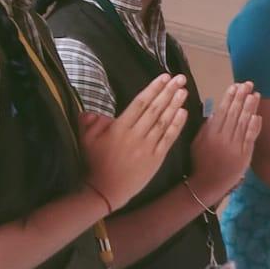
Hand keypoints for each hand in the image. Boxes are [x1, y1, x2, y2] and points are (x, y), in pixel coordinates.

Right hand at [80, 73, 188, 208]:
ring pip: (164, 122)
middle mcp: (136, 135)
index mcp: (120, 128)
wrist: (106, 191)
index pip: (140, 103)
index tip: (163, 77)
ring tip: (184, 91)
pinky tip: (183, 113)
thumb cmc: (94, 163)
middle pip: (156, 109)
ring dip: (175, 105)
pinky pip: (168, 138)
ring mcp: (148, 147)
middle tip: (180, 78)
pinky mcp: (156, 158)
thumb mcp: (86, 139)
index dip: (153, 89)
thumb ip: (90, 121)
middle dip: (168, 92)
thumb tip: (96, 112)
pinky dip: (177, 125)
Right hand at [189, 82, 261, 204]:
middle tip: (248, 84)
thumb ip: (206, 127)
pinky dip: (254, 127)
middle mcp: (223, 139)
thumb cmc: (201, 161)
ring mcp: (235, 147)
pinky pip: (250, 138)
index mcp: (210, 134)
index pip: (223, 111)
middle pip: (235, 114)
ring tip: (255, 95)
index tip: (235, 86)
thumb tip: (216, 110)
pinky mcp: (244, 156)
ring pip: (244, 124)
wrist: (208, 183)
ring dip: (250, 108)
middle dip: (242, 98)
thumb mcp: (197, 142)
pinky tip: (257, 116)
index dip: (230, 98)